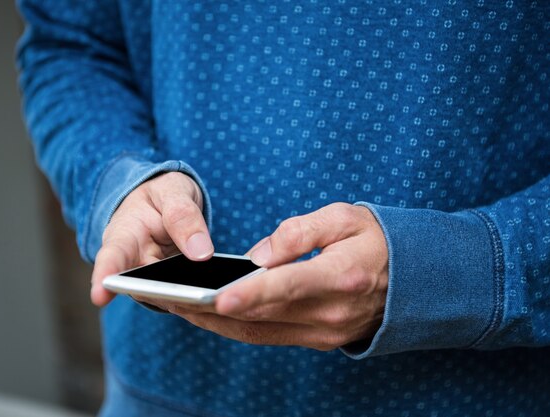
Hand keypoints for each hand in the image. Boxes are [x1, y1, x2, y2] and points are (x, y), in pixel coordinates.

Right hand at [90, 172, 212, 305]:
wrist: (171, 202)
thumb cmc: (165, 195)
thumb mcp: (174, 192)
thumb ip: (184, 216)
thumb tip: (200, 253)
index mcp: (124, 234)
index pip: (111, 257)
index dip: (105, 277)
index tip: (100, 297)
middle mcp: (133, 264)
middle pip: (140, 287)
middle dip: (160, 294)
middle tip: (184, 296)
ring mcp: (153, 280)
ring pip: (166, 297)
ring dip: (186, 300)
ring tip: (209, 296)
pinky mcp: (173, 288)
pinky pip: (185, 299)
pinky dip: (200, 301)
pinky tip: (217, 297)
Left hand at [167, 203, 387, 350]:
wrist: (414, 280)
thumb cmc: (376, 239)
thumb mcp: (344, 217)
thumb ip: (300, 232)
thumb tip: (257, 257)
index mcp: (342, 276)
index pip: (288, 286)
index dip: (251, 292)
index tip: (216, 296)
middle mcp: (331, 313)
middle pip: (263, 315)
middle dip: (213, 309)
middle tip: (171, 298)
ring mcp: (325, 332)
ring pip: (260, 333)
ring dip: (216, 323)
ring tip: (178, 306)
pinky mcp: (319, 340)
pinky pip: (269, 336)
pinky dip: (236, 327)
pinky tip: (209, 315)